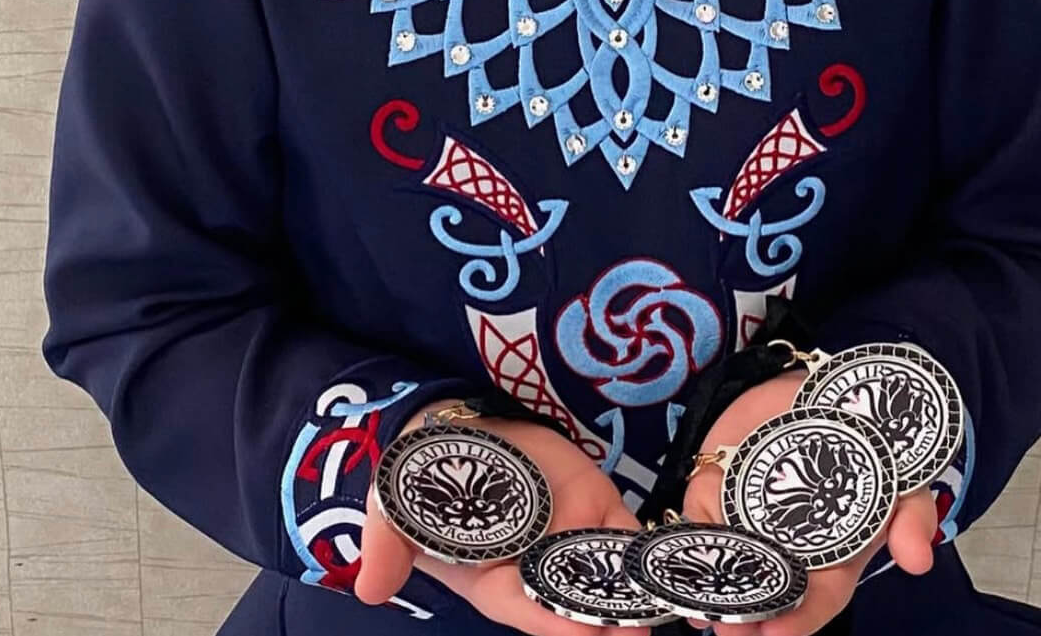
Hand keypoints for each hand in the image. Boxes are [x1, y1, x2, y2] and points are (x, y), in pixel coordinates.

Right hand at [356, 400, 652, 635]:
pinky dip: (646, 546)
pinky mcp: (593, 503)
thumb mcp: (394, 508)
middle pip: (573, 598)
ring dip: (633, 590)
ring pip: (607, 570)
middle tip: (636, 633)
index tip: (584, 634)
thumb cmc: (422, 479)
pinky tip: (671, 557)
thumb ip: (388, 543)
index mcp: (492, 580)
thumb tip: (369, 587)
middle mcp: (536, 567)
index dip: (551, 620)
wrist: (453, 426)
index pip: (525, 607)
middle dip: (604, 617)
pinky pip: (623, 531)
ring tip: (662, 605)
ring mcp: (568, 535)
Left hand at [682, 371, 937, 635]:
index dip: (798, 620)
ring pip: (727, 564)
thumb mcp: (898, 473)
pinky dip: (685, 541)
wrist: (816, 385)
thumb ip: (910, 512)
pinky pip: (697, 521)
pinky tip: (674, 563)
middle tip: (727, 630)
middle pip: (766, 592)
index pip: (817, 598)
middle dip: (746, 616)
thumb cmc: (862, 440)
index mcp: (832, 554)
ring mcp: (747, 521)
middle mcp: (787, 547)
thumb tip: (919, 560)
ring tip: (698, 608)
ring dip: (711, 590)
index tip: (775, 633)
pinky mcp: (714, 492)